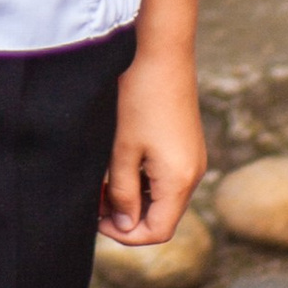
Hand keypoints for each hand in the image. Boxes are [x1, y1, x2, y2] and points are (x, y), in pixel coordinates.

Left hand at [97, 39, 205, 243]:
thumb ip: (122, 193)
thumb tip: (125, 225)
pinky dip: (142, 181)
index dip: (126, 235)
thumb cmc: (139, 98)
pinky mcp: (187, 145)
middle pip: (161, 216)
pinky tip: (118, 164)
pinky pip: (166, 177)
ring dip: (133, 198)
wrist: (162, 52)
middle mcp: (193, 173)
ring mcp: (192, 158)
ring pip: (162, 197)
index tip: (96, 220)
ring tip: (101, 182)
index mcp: (179, 180)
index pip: (157, 231)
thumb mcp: (122, 150)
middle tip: (93, 201)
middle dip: (126, 216)